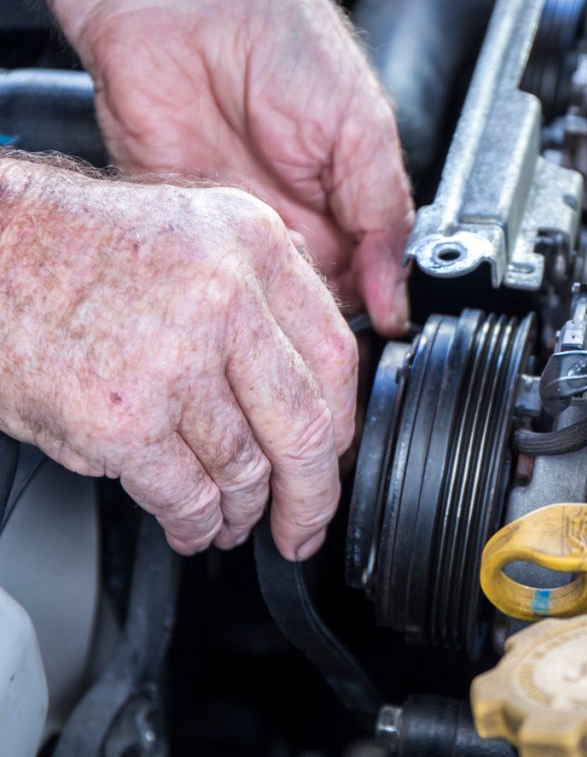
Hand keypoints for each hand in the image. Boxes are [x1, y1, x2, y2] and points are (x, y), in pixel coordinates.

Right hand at [0, 158, 354, 558]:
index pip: (336, 355)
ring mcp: (176, 359)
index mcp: (253, 244)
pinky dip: (195, 524)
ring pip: (246, 468)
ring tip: (235, 521)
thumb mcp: (194, 229)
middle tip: (308, 522)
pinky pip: (186, 495)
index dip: (342, 423)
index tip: (337, 456)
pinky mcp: (121, 418)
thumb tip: (308, 370)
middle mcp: (227, 295)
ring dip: (245, 511)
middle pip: (307, 424)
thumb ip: (261, 288)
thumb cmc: (73, 245)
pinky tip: (192, 527)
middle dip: (314, 492)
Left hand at [37, 0, 413, 335]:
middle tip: (331, 322)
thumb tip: (397, 292)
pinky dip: (224, 283)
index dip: (376, 306)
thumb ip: (384, 214)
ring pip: (268, 294)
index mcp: (348, 196)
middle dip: (326, 315)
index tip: (380, 334)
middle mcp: (296, 215)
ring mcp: (241, 219)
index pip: (371, 276)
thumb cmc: (279, 34)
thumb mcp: (362, 126)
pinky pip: (208, 273)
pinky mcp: (185, 219)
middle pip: (320, 297)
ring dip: (279, 301)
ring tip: (291, 285)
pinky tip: (241, 274)